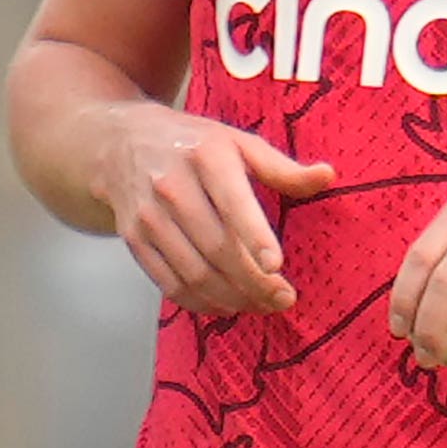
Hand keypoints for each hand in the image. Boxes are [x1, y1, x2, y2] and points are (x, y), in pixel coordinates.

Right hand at [85, 101, 334, 315]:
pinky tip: (226, 305)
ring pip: (194, 273)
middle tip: (283, 298)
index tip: (276, 266)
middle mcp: (172, 187)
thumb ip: (281, 167)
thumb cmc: (190, 144)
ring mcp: (148, 217)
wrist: (118, 144)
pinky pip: (168, 283)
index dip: (255, 238)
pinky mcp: (133, 240)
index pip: (233, 203)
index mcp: (206, 157)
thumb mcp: (237, 142)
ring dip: (231, 298)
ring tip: (261, 305)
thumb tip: (327, 177)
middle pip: (217, 248)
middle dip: (254, 282)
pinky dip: (199, 303)